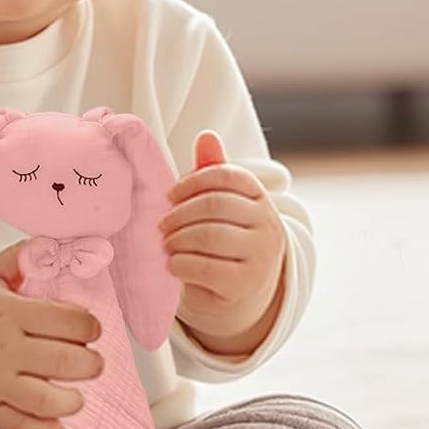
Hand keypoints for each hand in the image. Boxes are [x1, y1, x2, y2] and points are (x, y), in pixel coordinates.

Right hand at [0, 241, 104, 428]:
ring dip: (71, 401)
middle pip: (63, 361)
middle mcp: (2, 348)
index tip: (91, 330)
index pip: (64, 320)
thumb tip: (51, 245)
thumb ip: (19, 258)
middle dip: (90, 364)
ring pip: (44, 399)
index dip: (88, 326)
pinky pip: (18, 425)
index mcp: (7, 312)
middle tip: (93, 363)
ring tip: (77, 396)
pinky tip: (57, 424)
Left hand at [159, 130, 286, 349]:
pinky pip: (204, 267)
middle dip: (179, 213)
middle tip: (161, 224)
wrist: (240, 293)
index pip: (228, 175)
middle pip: (215, 204)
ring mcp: (260, 256)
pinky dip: (180, 263)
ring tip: (166, 244)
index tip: (170, 195)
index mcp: (260, 198)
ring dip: (177, 239)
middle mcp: (267, 224)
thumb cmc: (224, 241)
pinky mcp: (245, 284)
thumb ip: (213, 173)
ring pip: (208, 235)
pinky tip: (173, 264)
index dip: (193, 181)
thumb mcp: (221, 206)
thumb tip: (206, 135)